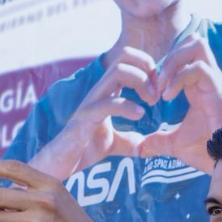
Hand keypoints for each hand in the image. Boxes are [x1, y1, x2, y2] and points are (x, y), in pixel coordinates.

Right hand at [36, 47, 158, 177]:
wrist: (62, 165)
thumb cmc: (83, 150)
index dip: (148, 68)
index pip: (128, 60)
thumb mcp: (113, 144)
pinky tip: (139, 115)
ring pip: (118, 71)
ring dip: (141, 82)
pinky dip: (129, 106)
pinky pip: (109, 102)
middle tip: (157, 93)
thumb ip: (129, 141)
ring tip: (152, 102)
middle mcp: (99, 90)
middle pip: (124, 56)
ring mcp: (92, 101)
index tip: (159, 89)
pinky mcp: (86, 117)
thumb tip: (144, 146)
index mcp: (107, 91)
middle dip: (147, 68)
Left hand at [138, 34, 221, 171]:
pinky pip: (198, 68)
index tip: (151, 88)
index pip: (185, 54)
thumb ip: (159, 141)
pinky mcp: (218, 89)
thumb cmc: (207, 150)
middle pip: (193, 41)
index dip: (165, 64)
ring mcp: (215, 80)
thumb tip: (141, 148)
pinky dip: (178, 78)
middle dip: (170, 55)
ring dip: (174, 61)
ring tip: (161, 86)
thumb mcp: (176, 144)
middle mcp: (208, 78)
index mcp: (199, 85)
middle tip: (156, 82)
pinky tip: (167, 97)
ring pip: (198, 45)